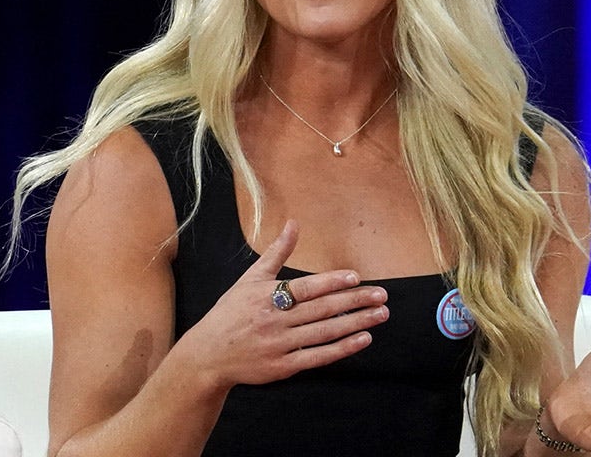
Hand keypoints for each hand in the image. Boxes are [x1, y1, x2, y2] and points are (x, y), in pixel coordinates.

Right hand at [174, 220, 389, 391]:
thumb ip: (277, 252)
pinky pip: (318, 357)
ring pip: (325, 333)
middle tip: (382, 296)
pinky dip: (342, 348)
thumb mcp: (250, 279)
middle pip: (321, 310)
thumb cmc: (231, 312)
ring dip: (356, 323)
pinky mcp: (284, 367)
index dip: (332, 282)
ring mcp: (280, 345)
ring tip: (380, 315)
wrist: (208, 355)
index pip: (306, 288)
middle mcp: (275, 320)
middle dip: (355, 302)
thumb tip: (294, 223)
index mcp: (267, 296)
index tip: (357, 278)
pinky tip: (363, 339)